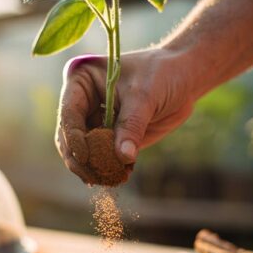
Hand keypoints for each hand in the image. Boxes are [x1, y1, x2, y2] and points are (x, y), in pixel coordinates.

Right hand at [55, 48, 195, 183]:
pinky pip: (105, 157)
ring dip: (95, 167)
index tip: (84, 156)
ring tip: (109, 179)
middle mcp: (83, 104)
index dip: (73, 136)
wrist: (183, 78)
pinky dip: (111, 168)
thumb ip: (132, 126)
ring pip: (85, 151)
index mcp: (81, 83)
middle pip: (70, 137)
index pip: (69, 113)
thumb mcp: (145, 96)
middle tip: (92, 176)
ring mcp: (96, 122)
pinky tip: (121, 176)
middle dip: (80, 159)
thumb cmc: (160, 74)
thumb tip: (122, 158)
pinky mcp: (112, 138)